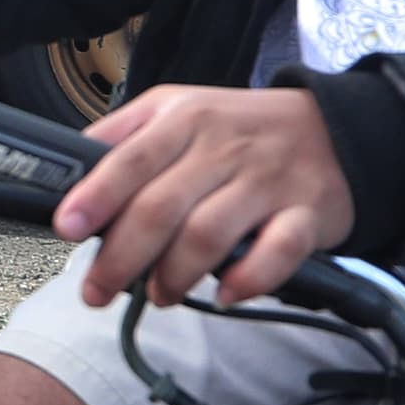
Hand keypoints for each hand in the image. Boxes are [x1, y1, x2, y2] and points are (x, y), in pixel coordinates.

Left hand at [56, 85, 353, 308]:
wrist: (335, 128)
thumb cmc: (239, 129)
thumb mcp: (178, 110)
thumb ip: (124, 138)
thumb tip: (68, 174)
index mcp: (185, 118)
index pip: (131, 159)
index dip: (96, 197)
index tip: (68, 228)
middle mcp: (224, 147)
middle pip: (161, 208)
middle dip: (120, 259)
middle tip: (97, 291)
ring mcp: (267, 181)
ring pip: (209, 235)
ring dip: (174, 276)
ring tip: (158, 294)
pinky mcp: (307, 213)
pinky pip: (278, 252)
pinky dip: (249, 279)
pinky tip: (225, 294)